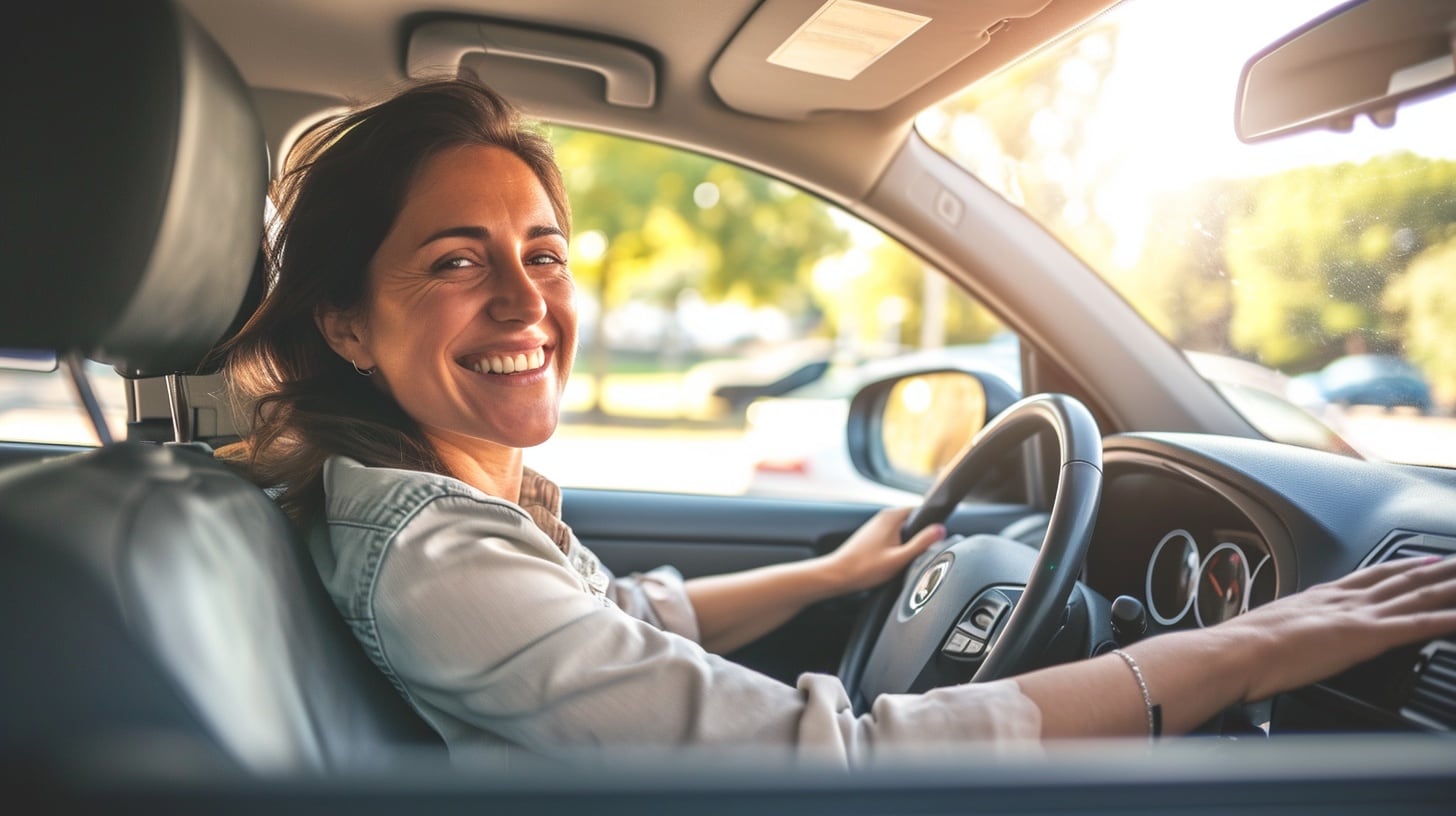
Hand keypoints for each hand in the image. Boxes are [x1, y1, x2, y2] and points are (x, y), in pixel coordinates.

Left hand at [820, 506, 944, 595]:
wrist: (838, 575)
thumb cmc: (865, 568)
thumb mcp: (899, 558)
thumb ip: (922, 543)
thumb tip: (941, 530)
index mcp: (892, 516)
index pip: (922, 510)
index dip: (932, 524)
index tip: (934, 540)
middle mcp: (884, 516)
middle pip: (913, 522)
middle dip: (919, 538)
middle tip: (916, 556)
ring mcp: (877, 525)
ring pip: (903, 532)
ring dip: (907, 545)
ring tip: (901, 562)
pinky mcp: (872, 536)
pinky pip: (893, 538)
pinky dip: (897, 549)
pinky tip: (891, 563)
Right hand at [1220, 554, 1455, 701]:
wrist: (1236, 652)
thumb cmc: (1243, 649)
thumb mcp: (1270, 632)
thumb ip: (1290, 631)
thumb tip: (1286, 641)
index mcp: (1320, 597)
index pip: (1371, 576)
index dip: (1401, 567)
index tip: (1424, 560)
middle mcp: (1343, 600)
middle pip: (1400, 580)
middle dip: (1436, 570)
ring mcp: (1356, 616)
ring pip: (1415, 595)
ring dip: (1448, 587)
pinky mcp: (1365, 637)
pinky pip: (1416, 625)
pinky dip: (1444, 619)